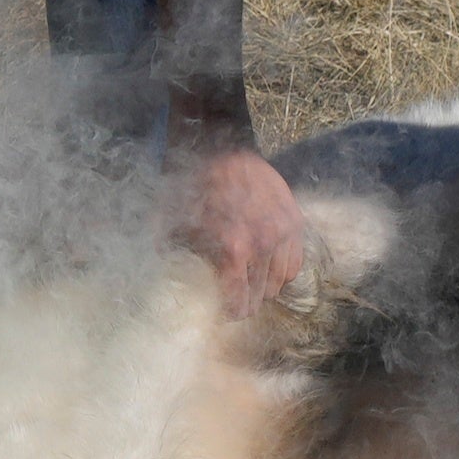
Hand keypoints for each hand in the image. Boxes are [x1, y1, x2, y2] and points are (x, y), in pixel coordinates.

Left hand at [166, 137, 307, 318]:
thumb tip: (162, 284)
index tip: (225, 314)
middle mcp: (264, 244)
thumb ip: (169, 256)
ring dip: (266, 288)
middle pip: (262, 295)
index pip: (239, 300)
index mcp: (233, 249)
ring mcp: (284, 232)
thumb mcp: (168, 221)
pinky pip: (295, 262)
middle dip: (248, 303)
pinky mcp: (295, 220)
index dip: (231, 312)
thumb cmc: (191, 184)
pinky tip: (267, 266)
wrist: (219, 144)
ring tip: (251, 284)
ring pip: (281, 281)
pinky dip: (282, 270)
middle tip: (237, 302)